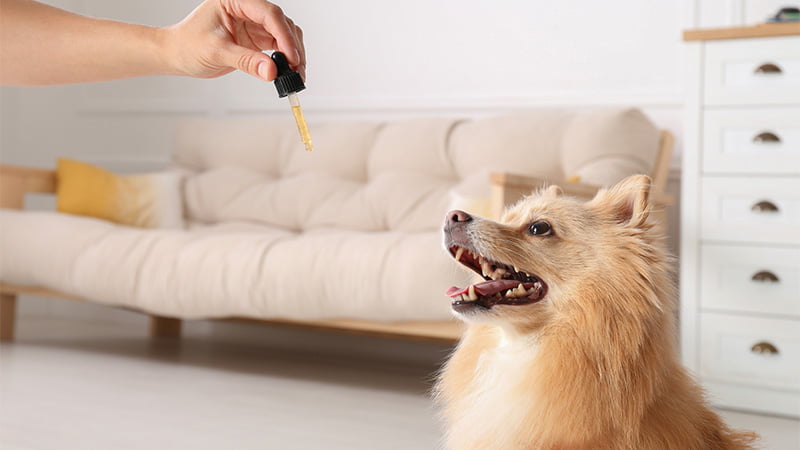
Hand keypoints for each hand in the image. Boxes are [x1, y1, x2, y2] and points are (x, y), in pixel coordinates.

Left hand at [164, 0, 305, 81]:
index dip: (284, 35)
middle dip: (293, 47)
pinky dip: (286, 60)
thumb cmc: (188, 45)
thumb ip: (246, 61)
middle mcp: (248, 10)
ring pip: (284, 35)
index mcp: (236, 1)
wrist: (177, 54)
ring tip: (296, 74)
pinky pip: (278, 47)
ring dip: (293, 54)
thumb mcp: (217, 52)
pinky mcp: (256, 39)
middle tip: (298, 70)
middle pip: (281, 23)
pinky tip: (288, 73)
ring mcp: (253, 24)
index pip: (269, 14)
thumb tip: (272, 72)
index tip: (291, 57)